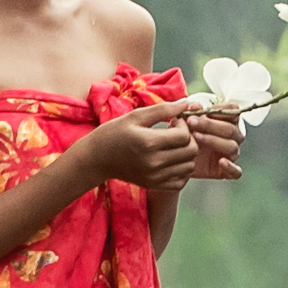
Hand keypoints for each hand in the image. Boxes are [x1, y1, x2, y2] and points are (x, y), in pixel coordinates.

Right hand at [82, 101, 233, 188]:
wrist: (96, 159)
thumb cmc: (114, 133)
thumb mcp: (136, 116)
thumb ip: (163, 109)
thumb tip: (187, 102)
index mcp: (149, 143)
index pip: (184, 136)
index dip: (184, 125)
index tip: (174, 120)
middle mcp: (154, 163)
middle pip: (191, 151)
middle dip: (189, 138)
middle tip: (176, 131)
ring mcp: (155, 177)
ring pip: (189, 166)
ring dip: (187, 153)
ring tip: (173, 145)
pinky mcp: (154, 185)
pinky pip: (181, 181)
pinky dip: (181, 169)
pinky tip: (171, 159)